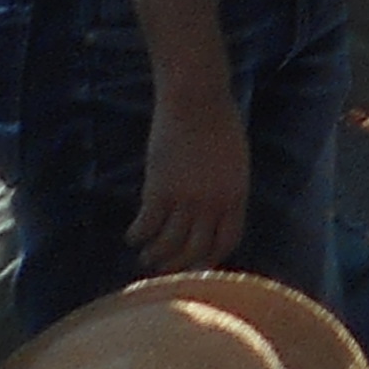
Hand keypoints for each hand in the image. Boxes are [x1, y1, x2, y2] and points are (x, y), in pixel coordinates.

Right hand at [129, 77, 249, 272]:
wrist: (197, 99)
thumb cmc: (218, 122)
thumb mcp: (235, 160)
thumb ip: (227, 189)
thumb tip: (214, 213)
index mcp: (236, 195)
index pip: (226, 241)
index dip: (210, 258)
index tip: (197, 265)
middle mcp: (212, 204)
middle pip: (194, 251)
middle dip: (178, 266)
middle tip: (164, 269)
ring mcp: (185, 199)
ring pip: (168, 245)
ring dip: (154, 256)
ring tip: (145, 256)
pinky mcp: (159, 190)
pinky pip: (146, 226)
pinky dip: (137, 235)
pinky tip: (132, 235)